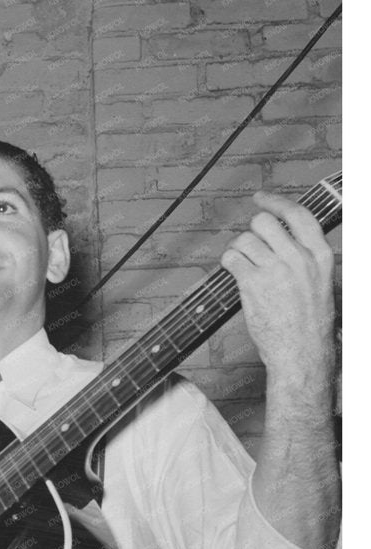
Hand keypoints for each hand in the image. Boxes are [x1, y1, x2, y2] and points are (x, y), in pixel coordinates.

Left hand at [220, 191, 336, 390]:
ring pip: (243, 239)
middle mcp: (299, 258)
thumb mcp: (320, 281)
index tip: (261, 198)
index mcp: (320, 256)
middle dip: (252, 231)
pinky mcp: (252, 283)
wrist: (302, 351)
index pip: (298, 215)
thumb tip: (282, 237)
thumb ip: (304, 256)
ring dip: (239, 250)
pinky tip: (237, 275)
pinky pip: (231, 258)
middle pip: (263, 222)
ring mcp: (275, 270)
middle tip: (251, 248)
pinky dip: (229, 263)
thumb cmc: (309, 321)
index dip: (276, 202)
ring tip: (246, 268)